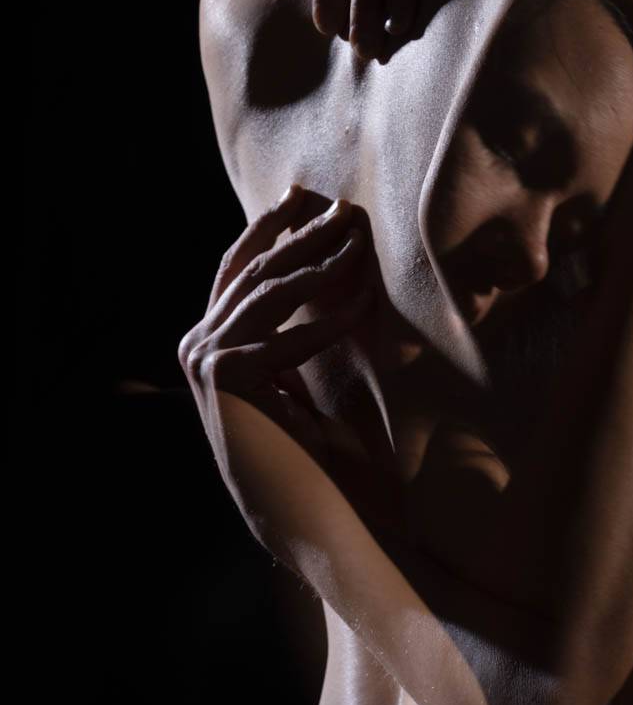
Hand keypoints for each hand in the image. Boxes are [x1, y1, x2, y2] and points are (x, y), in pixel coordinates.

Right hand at [177, 185, 373, 470]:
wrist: (292, 508)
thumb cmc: (296, 442)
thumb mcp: (283, 369)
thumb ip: (278, 324)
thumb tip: (308, 260)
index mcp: (203, 339)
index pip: (234, 268)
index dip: (266, 228)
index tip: (298, 195)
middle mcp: (196, 345)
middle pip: (255, 273)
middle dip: (301, 236)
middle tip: (343, 211)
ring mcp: (207, 362)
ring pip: (270, 294)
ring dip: (320, 265)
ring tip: (357, 245)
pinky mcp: (230, 379)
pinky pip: (293, 338)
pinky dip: (332, 319)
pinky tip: (363, 301)